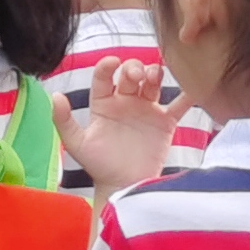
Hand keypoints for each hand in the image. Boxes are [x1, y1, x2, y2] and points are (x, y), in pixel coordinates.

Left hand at [67, 56, 188, 190]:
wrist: (123, 186)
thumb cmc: (98, 165)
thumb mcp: (76, 144)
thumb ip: (64, 121)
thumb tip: (55, 96)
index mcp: (104, 103)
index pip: (104, 77)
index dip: (107, 67)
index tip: (111, 63)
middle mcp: (126, 102)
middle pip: (131, 75)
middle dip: (134, 69)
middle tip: (137, 74)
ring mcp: (147, 110)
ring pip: (153, 84)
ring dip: (155, 74)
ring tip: (155, 76)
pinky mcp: (165, 122)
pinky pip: (178, 106)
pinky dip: (188, 96)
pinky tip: (194, 87)